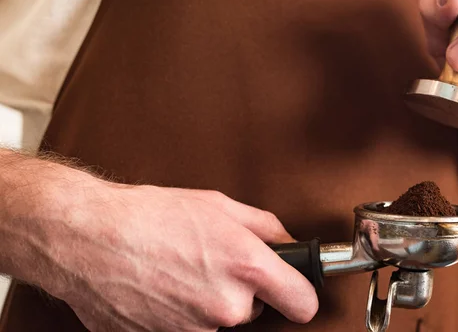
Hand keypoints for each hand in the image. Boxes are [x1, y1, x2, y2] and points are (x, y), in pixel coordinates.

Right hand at [4, 156, 317, 330]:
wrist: (86, 236)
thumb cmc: (149, 215)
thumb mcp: (218, 205)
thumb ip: (265, 227)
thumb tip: (285, 242)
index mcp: (246, 268)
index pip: (304, 304)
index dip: (300, 295)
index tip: (294, 292)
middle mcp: (225, 306)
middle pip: (253, 310)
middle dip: (238, 290)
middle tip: (209, 262)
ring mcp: (194, 331)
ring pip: (217, 320)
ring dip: (205, 302)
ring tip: (178, 271)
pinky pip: (186, 328)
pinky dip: (178, 314)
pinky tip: (161, 288)